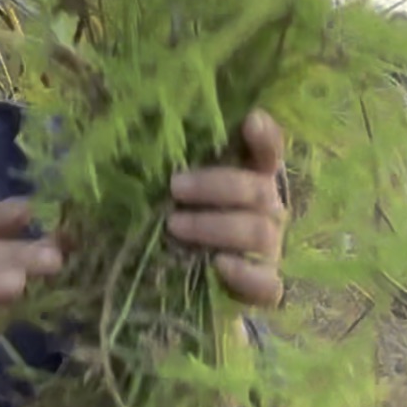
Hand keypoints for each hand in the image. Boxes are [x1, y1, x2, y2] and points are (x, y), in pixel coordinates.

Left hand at [167, 109, 287, 307]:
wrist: (182, 286)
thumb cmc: (177, 225)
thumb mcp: (172, 197)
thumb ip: (173, 174)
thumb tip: (136, 149)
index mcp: (251, 180)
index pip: (269, 152)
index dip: (265, 137)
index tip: (251, 120)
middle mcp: (267, 210)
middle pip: (259, 191)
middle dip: (216, 185)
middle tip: (174, 188)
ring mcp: (270, 250)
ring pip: (259, 232)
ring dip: (215, 226)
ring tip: (174, 226)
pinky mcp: (264, 286)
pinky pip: (267, 283)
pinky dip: (245, 274)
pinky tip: (219, 265)